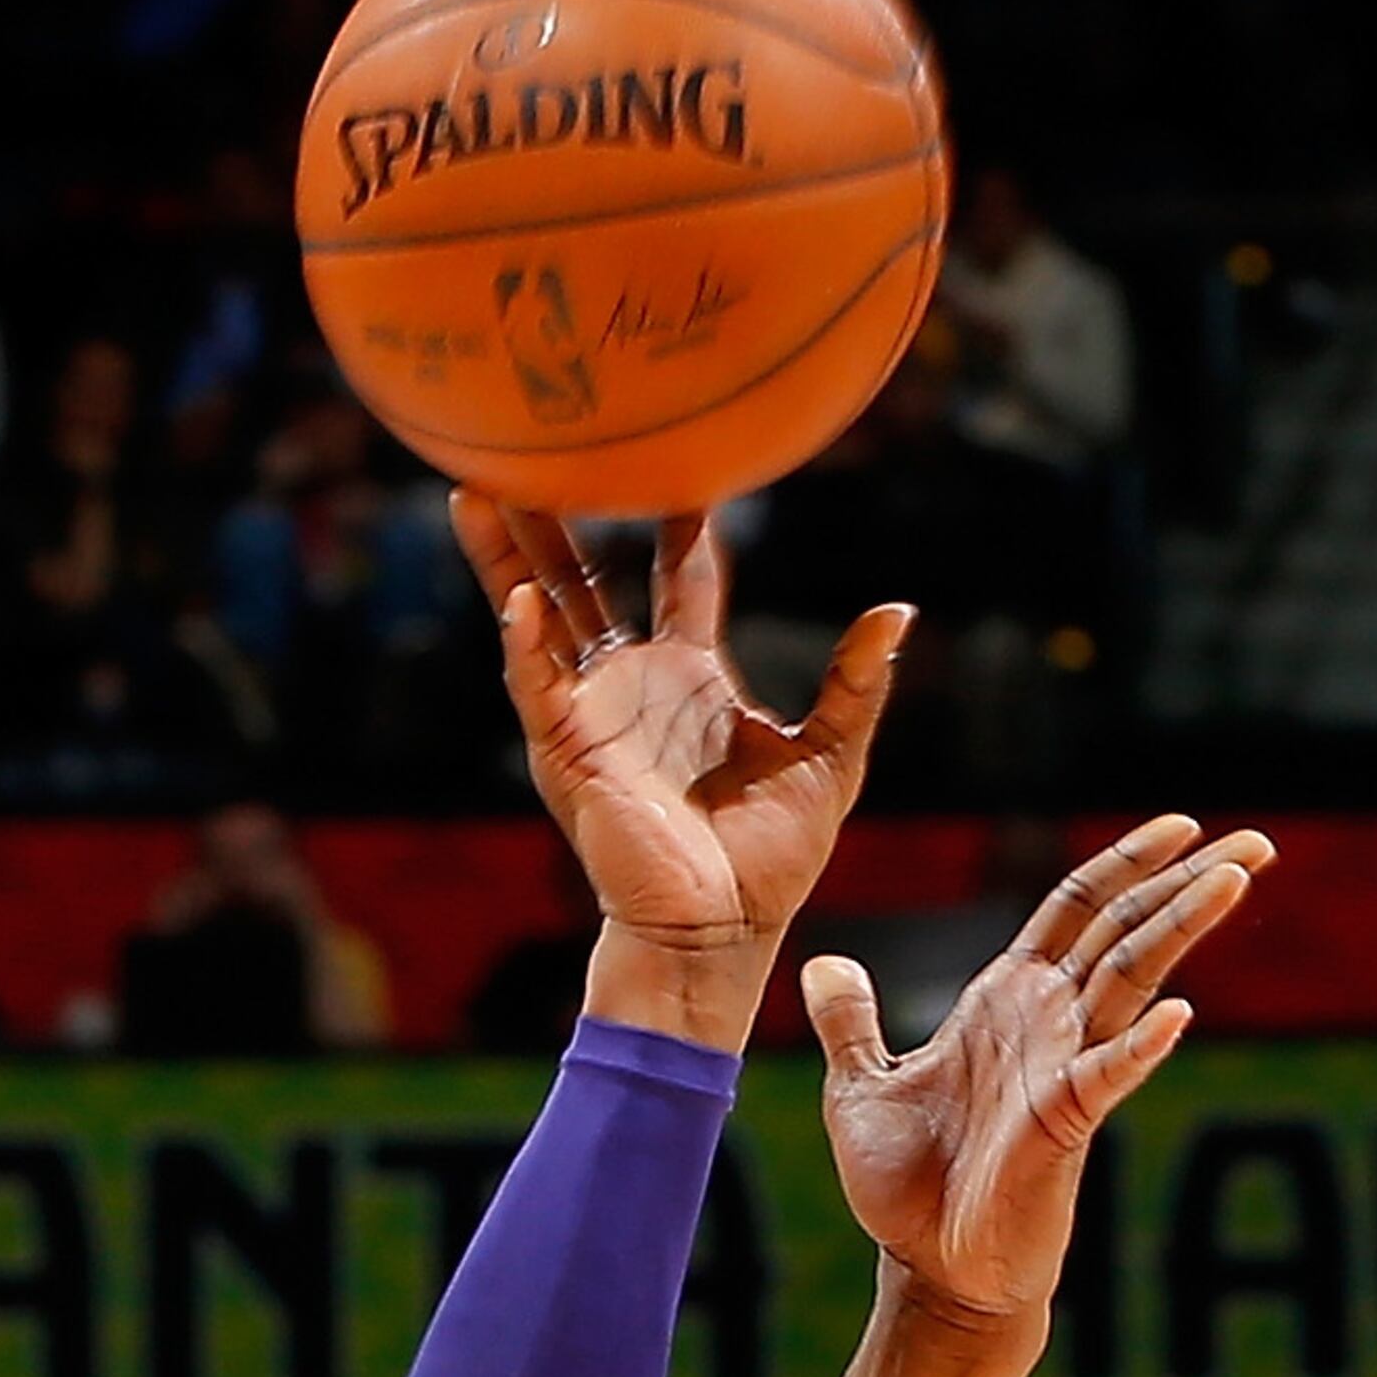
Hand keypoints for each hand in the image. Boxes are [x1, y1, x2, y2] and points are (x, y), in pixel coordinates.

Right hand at [455, 494, 903, 1053]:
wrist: (724, 932)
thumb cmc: (772, 860)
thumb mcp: (832, 757)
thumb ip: (858, 682)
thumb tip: (899, 609)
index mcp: (692, 678)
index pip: (681, 580)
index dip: (681, 523)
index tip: (686, 462)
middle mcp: (632, 684)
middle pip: (586, 579)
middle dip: (559, 517)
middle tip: (539, 444)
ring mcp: (592, 714)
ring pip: (537, 615)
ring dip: (506, 556)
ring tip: (478, 485)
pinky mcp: (570, 753)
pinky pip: (537, 687)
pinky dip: (525, 645)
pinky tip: (517, 599)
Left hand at [809, 815, 1270, 1332]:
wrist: (930, 1274)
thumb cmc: (907, 1191)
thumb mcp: (861, 1088)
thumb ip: (852, 1024)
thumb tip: (826, 964)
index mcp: (1007, 1001)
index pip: (1079, 910)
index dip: (1127, 862)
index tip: (1182, 826)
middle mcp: (1048, 1025)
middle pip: (1129, 930)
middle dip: (1189, 880)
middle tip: (1257, 841)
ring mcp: (1064, 1070)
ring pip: (1134, 979)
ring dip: (1183, 926)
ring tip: (1236, 879)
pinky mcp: (1065, 1125)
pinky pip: (1107, 1076)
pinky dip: (1139, 1047)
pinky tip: (1176, 1015)